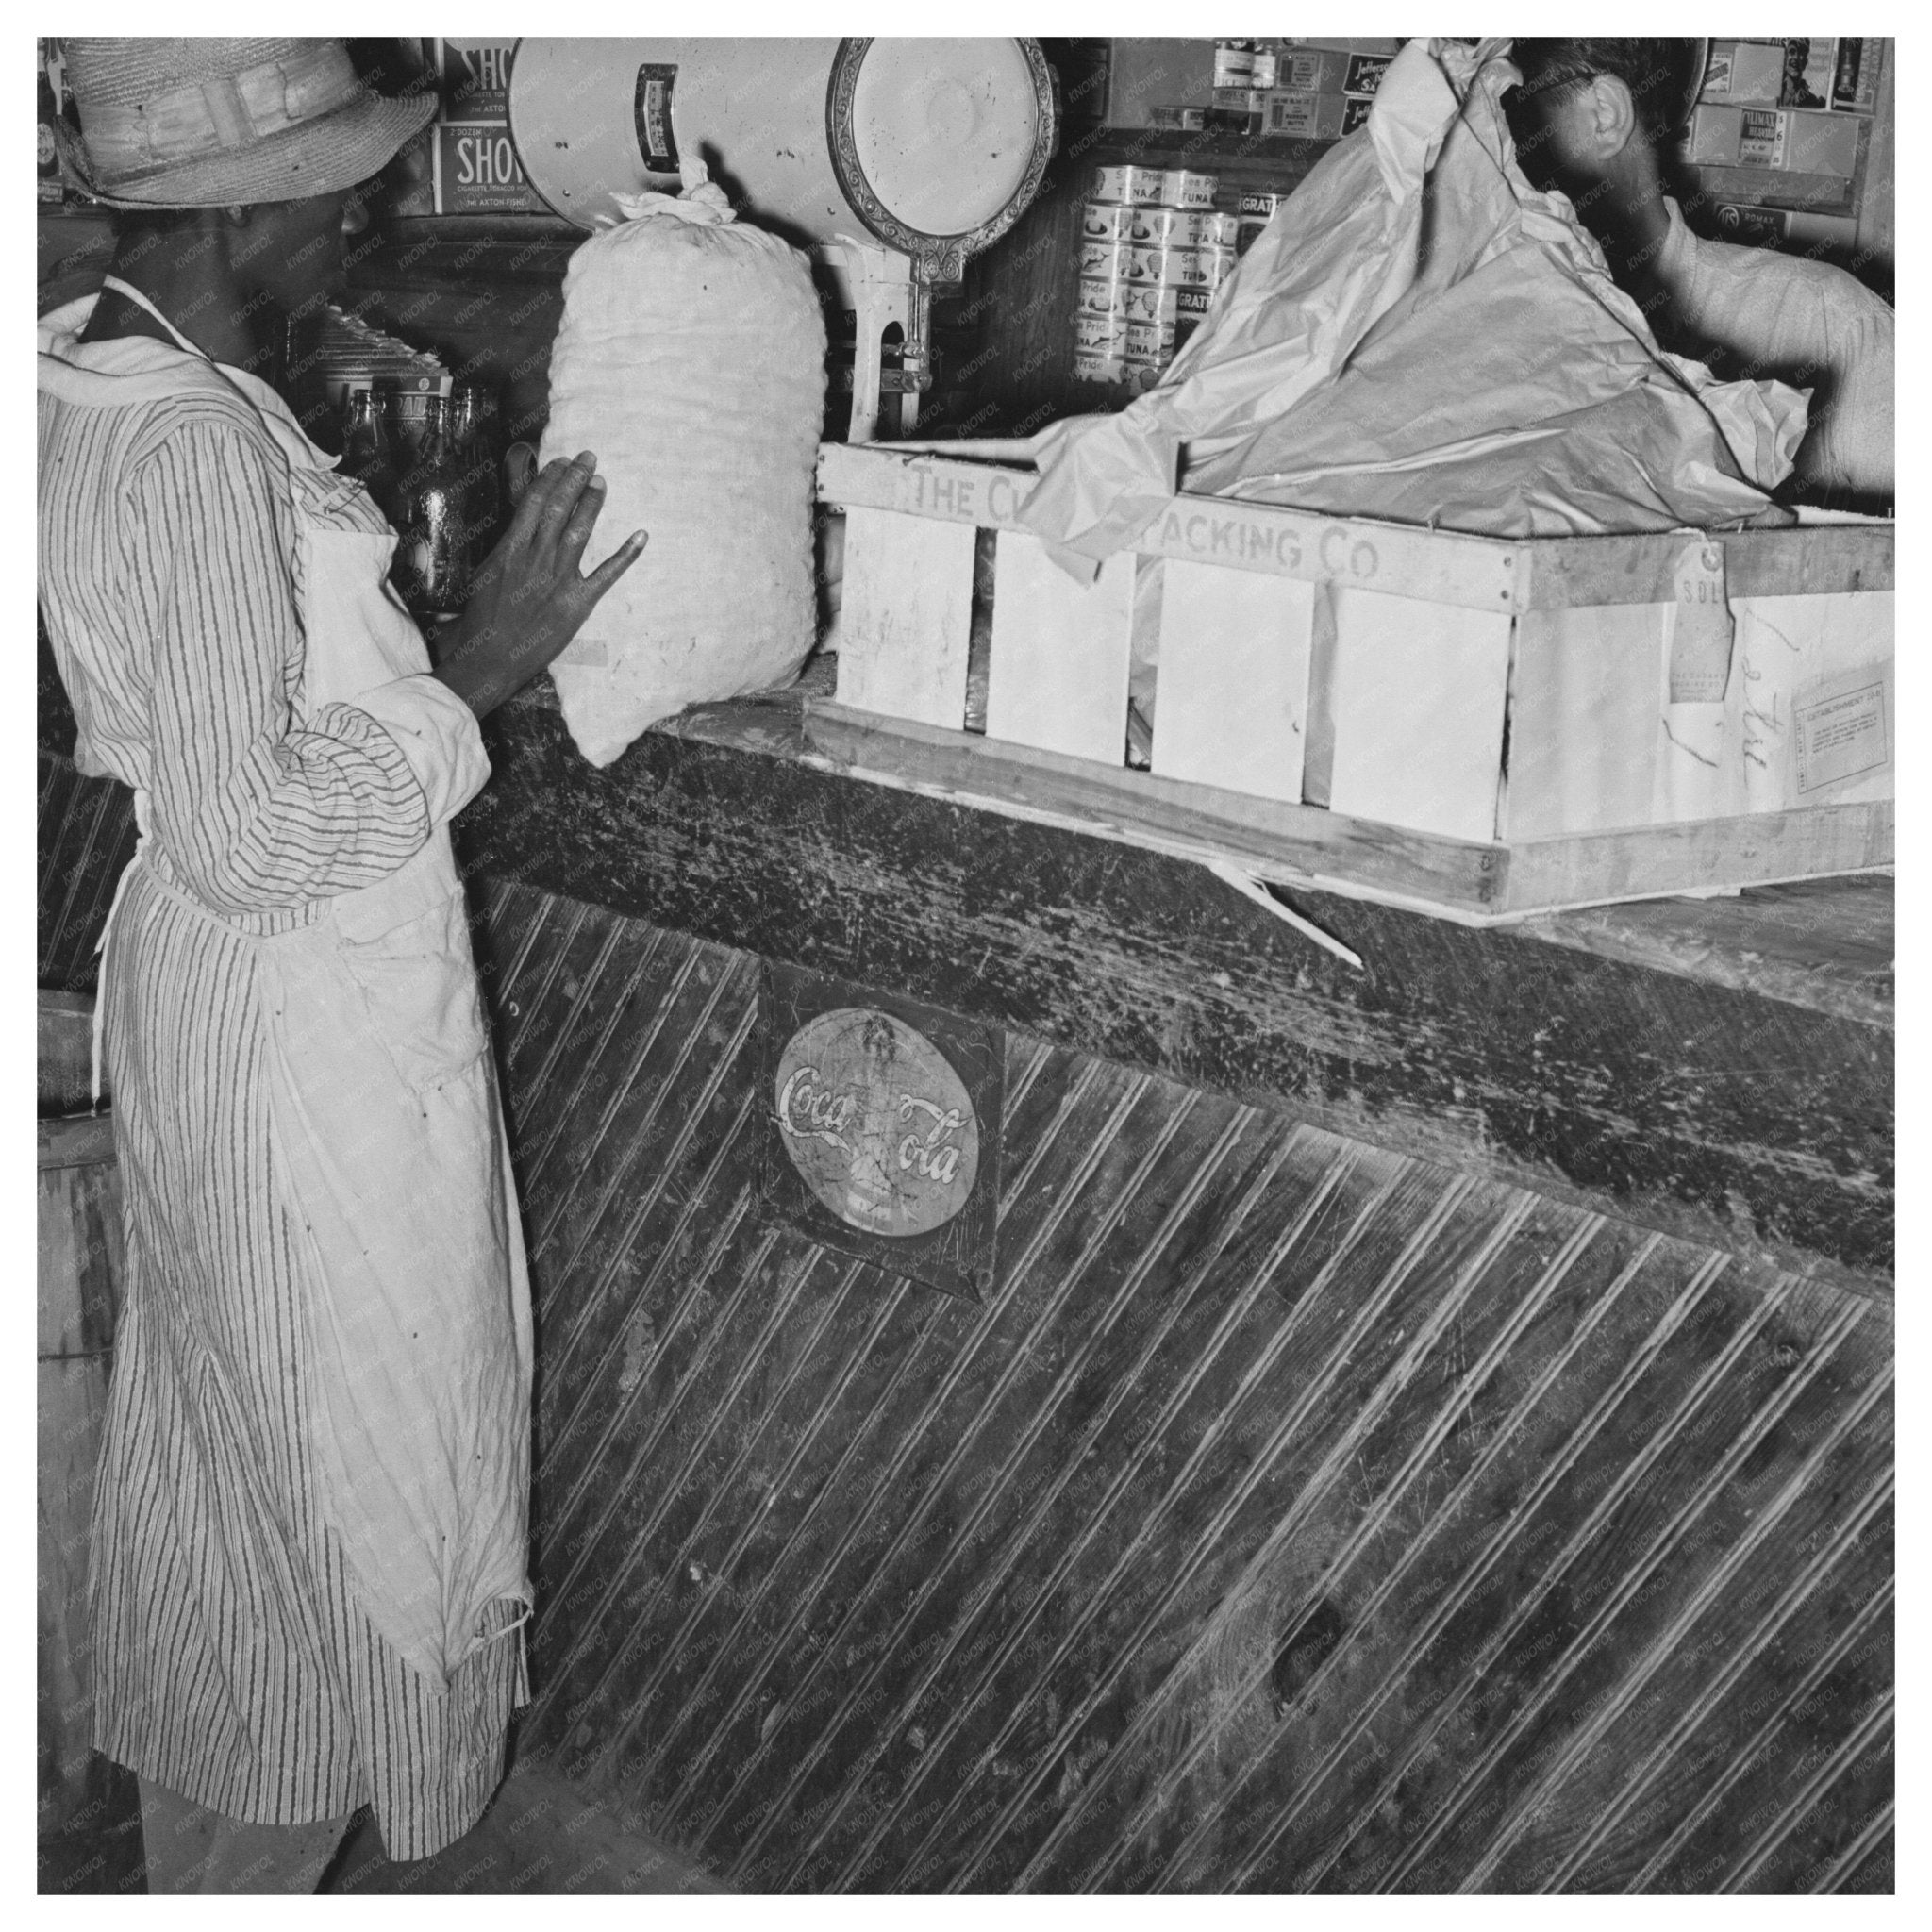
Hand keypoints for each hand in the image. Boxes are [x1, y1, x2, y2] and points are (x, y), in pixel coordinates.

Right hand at [432, 451, 645, 717]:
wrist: (490, 656)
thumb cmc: (483, 618)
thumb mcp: (486, 573)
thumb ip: (506, 548)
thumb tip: (519, 526)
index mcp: (510, 549)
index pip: (533, 502)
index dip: (550, 478)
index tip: (561, 462)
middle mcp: (535, 559)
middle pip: (557, 508)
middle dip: (574, 479)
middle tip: (589, 458)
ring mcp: (557, 580)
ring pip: (579, 531)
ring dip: (592, 504)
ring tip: (601, 482)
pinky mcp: (577, 603)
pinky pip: (606, 575)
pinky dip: (626, 555)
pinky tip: (642, 535)